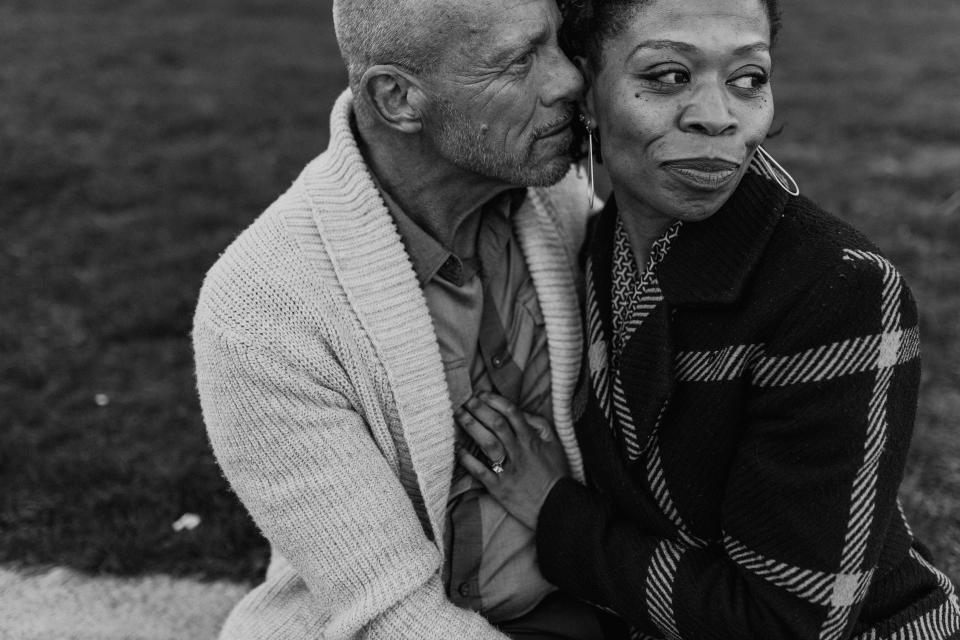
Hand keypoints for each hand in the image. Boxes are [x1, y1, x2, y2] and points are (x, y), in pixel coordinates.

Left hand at [455, 392, 568, 529]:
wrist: (556, 506)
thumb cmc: (555, 474)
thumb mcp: (554, 445)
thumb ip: (539, 426)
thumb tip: (521, 412)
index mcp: (531, 440)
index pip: (512, 413)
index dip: (495, 400)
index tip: (482, 394)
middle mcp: (519, 452)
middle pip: (496, 425)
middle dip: (479, 409)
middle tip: (466, 401)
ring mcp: (508, 470)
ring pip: (487, 443)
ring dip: (471, 427)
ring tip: (459, 415)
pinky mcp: (499, 488)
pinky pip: (480, 471)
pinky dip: (467, 460)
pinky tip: (457, 449)